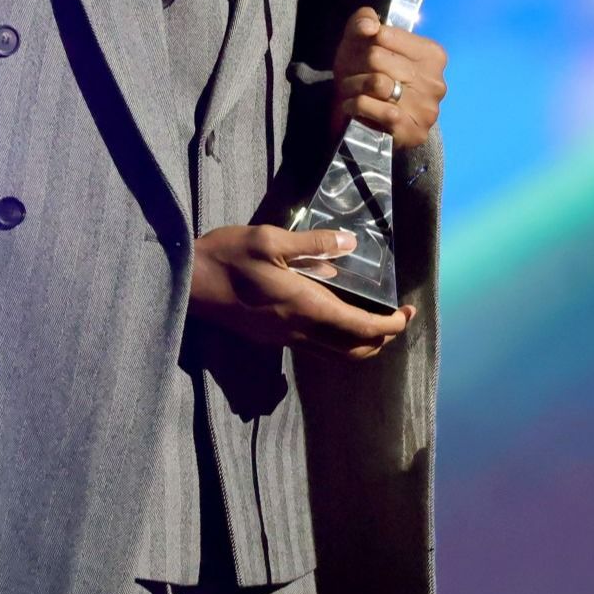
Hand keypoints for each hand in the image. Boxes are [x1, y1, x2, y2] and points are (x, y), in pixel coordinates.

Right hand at [188, 225, 415, 359]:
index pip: (361, 328)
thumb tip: (350, 244)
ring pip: (335, 353)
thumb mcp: (270, 240)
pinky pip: (316, 346)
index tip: (408, 313)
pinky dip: (338, 337)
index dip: (391, 325)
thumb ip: (314, 244)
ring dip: (361, 342)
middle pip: (354, 350)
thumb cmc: (226, 257)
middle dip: (382, 338)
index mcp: (305, 307)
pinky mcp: (272, 338)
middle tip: (397, 317)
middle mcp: (299, 330)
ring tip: (375, 317)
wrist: (186, 284)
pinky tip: (337, 312)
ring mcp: (284, 338)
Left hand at [330, 8, 446, 146]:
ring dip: (353, 85)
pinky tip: (353, 106)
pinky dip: (357, 105)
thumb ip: (363, 21)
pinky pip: (378, 109)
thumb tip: (369, 26)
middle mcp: (436, 82)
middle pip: (377, 57)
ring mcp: (428, 109)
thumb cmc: (369, 75)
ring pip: (377, 83)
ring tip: (351, 89)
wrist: (369, 120)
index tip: (364, 49)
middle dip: (356, 64)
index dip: (366, 42)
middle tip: (353, 72)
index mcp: (432, 55)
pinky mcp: (415, 132)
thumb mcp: (363, 42)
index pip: (384, 35)